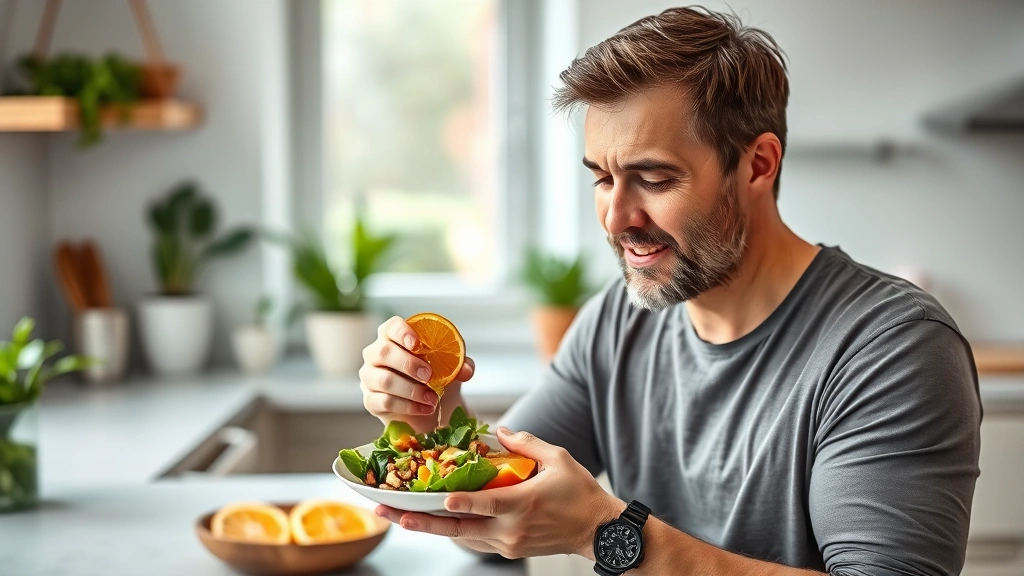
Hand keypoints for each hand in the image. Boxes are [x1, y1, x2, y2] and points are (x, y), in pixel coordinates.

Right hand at [360, 316, 474, 432]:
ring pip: (384, 380)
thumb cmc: (435, 377)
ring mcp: (370, 377)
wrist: (430, 406)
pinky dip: (408, 406)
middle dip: (408, 364)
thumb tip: (466, 370)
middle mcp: (376, 354)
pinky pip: (384, 402)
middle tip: (429, 375)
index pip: (391, 327)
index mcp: (393, 337)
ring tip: (432, 399)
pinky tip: (425, 408)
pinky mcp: (370, 400)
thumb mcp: (451, 368)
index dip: (401, 332)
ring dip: (411, 390)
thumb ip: (460, 364)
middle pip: (383, 352)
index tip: (417, 343)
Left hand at [375, 427, 624, 559]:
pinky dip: (453, 531)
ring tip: (400, 517)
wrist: (597, 531)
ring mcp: (508, 543)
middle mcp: (511, 529)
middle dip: (422, 520)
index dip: (461, 501)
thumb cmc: (580, 493)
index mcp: (524, 505)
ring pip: (462, 536)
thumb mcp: (558, 459)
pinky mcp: (508, 549)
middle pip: (460, 528)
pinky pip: (474, 540)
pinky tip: (431, 522)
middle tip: (392, 513)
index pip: (485, 504)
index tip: (438, 497)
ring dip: (430, 527)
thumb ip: (527, 443)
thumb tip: (499, 431)